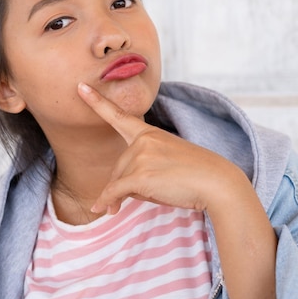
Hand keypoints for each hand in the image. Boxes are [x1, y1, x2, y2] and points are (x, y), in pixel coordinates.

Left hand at [77, 82, 246, 214]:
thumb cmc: (196, 175)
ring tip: (161, 195)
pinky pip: (115, 191)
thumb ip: (143, 169)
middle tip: (154, 192)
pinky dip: (106, 202)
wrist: (218, 182)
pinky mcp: (139, 175)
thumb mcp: (168, 162)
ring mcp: (141, 156)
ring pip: (120, 182)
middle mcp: (143, 140)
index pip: (118, 116)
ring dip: (130, 195)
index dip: (96, 102)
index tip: (79, 88)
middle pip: (119, 167)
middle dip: (127, 184)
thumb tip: (115, 195)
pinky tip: (102, 211)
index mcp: (150, 133)